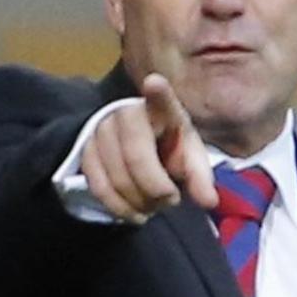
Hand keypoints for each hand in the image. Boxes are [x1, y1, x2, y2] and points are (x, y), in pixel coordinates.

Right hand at [80, 73, 217, 222]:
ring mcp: (102, 130)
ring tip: (154, 207)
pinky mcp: (86, 150)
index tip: (154, 83)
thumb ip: (200, 178)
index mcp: (161, 109)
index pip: (160, 98)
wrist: (136, 147)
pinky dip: (118, 207)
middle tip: (170, 201)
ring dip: (139, 202)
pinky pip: (99, 187)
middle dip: (155, 188)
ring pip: (117, 177)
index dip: (157, 92)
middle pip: (136, 156)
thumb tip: (209, 202)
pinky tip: (134, 213)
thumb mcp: (189, 159)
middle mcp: (127, 113)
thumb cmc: (170, 149)